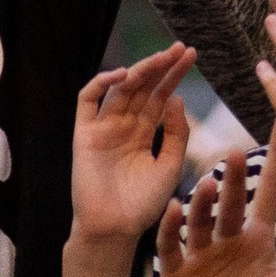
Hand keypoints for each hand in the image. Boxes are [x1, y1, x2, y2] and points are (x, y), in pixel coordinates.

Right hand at [70, 47, 196, 246]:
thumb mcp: (170, 166)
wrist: (115, 228)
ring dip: (139, 71)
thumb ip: (176, 133)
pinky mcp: (84, 133)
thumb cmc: (143, 204)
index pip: (160, 96)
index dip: (174, 75)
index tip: (191, 55)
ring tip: (161, 58)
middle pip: (143, 88)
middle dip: (161, 67)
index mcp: (143, 133)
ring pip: (120, 89)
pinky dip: (102, 83)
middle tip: (180, 48)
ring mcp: (103, 127)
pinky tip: (123, 75)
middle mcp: (123, 126)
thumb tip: (176, 98)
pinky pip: (88, 100)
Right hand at [157, 114, 275, 276]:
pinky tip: (175, 210)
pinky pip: (171, 247)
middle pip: (231, 201)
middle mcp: (229, 242)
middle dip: (235, 178)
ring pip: (201, 219)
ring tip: (210, 183)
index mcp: (259, 241)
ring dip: (204, 201)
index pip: (268, 191)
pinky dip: (171, 229)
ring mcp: (201, 257)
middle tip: (240, 152)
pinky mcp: (178, 276)